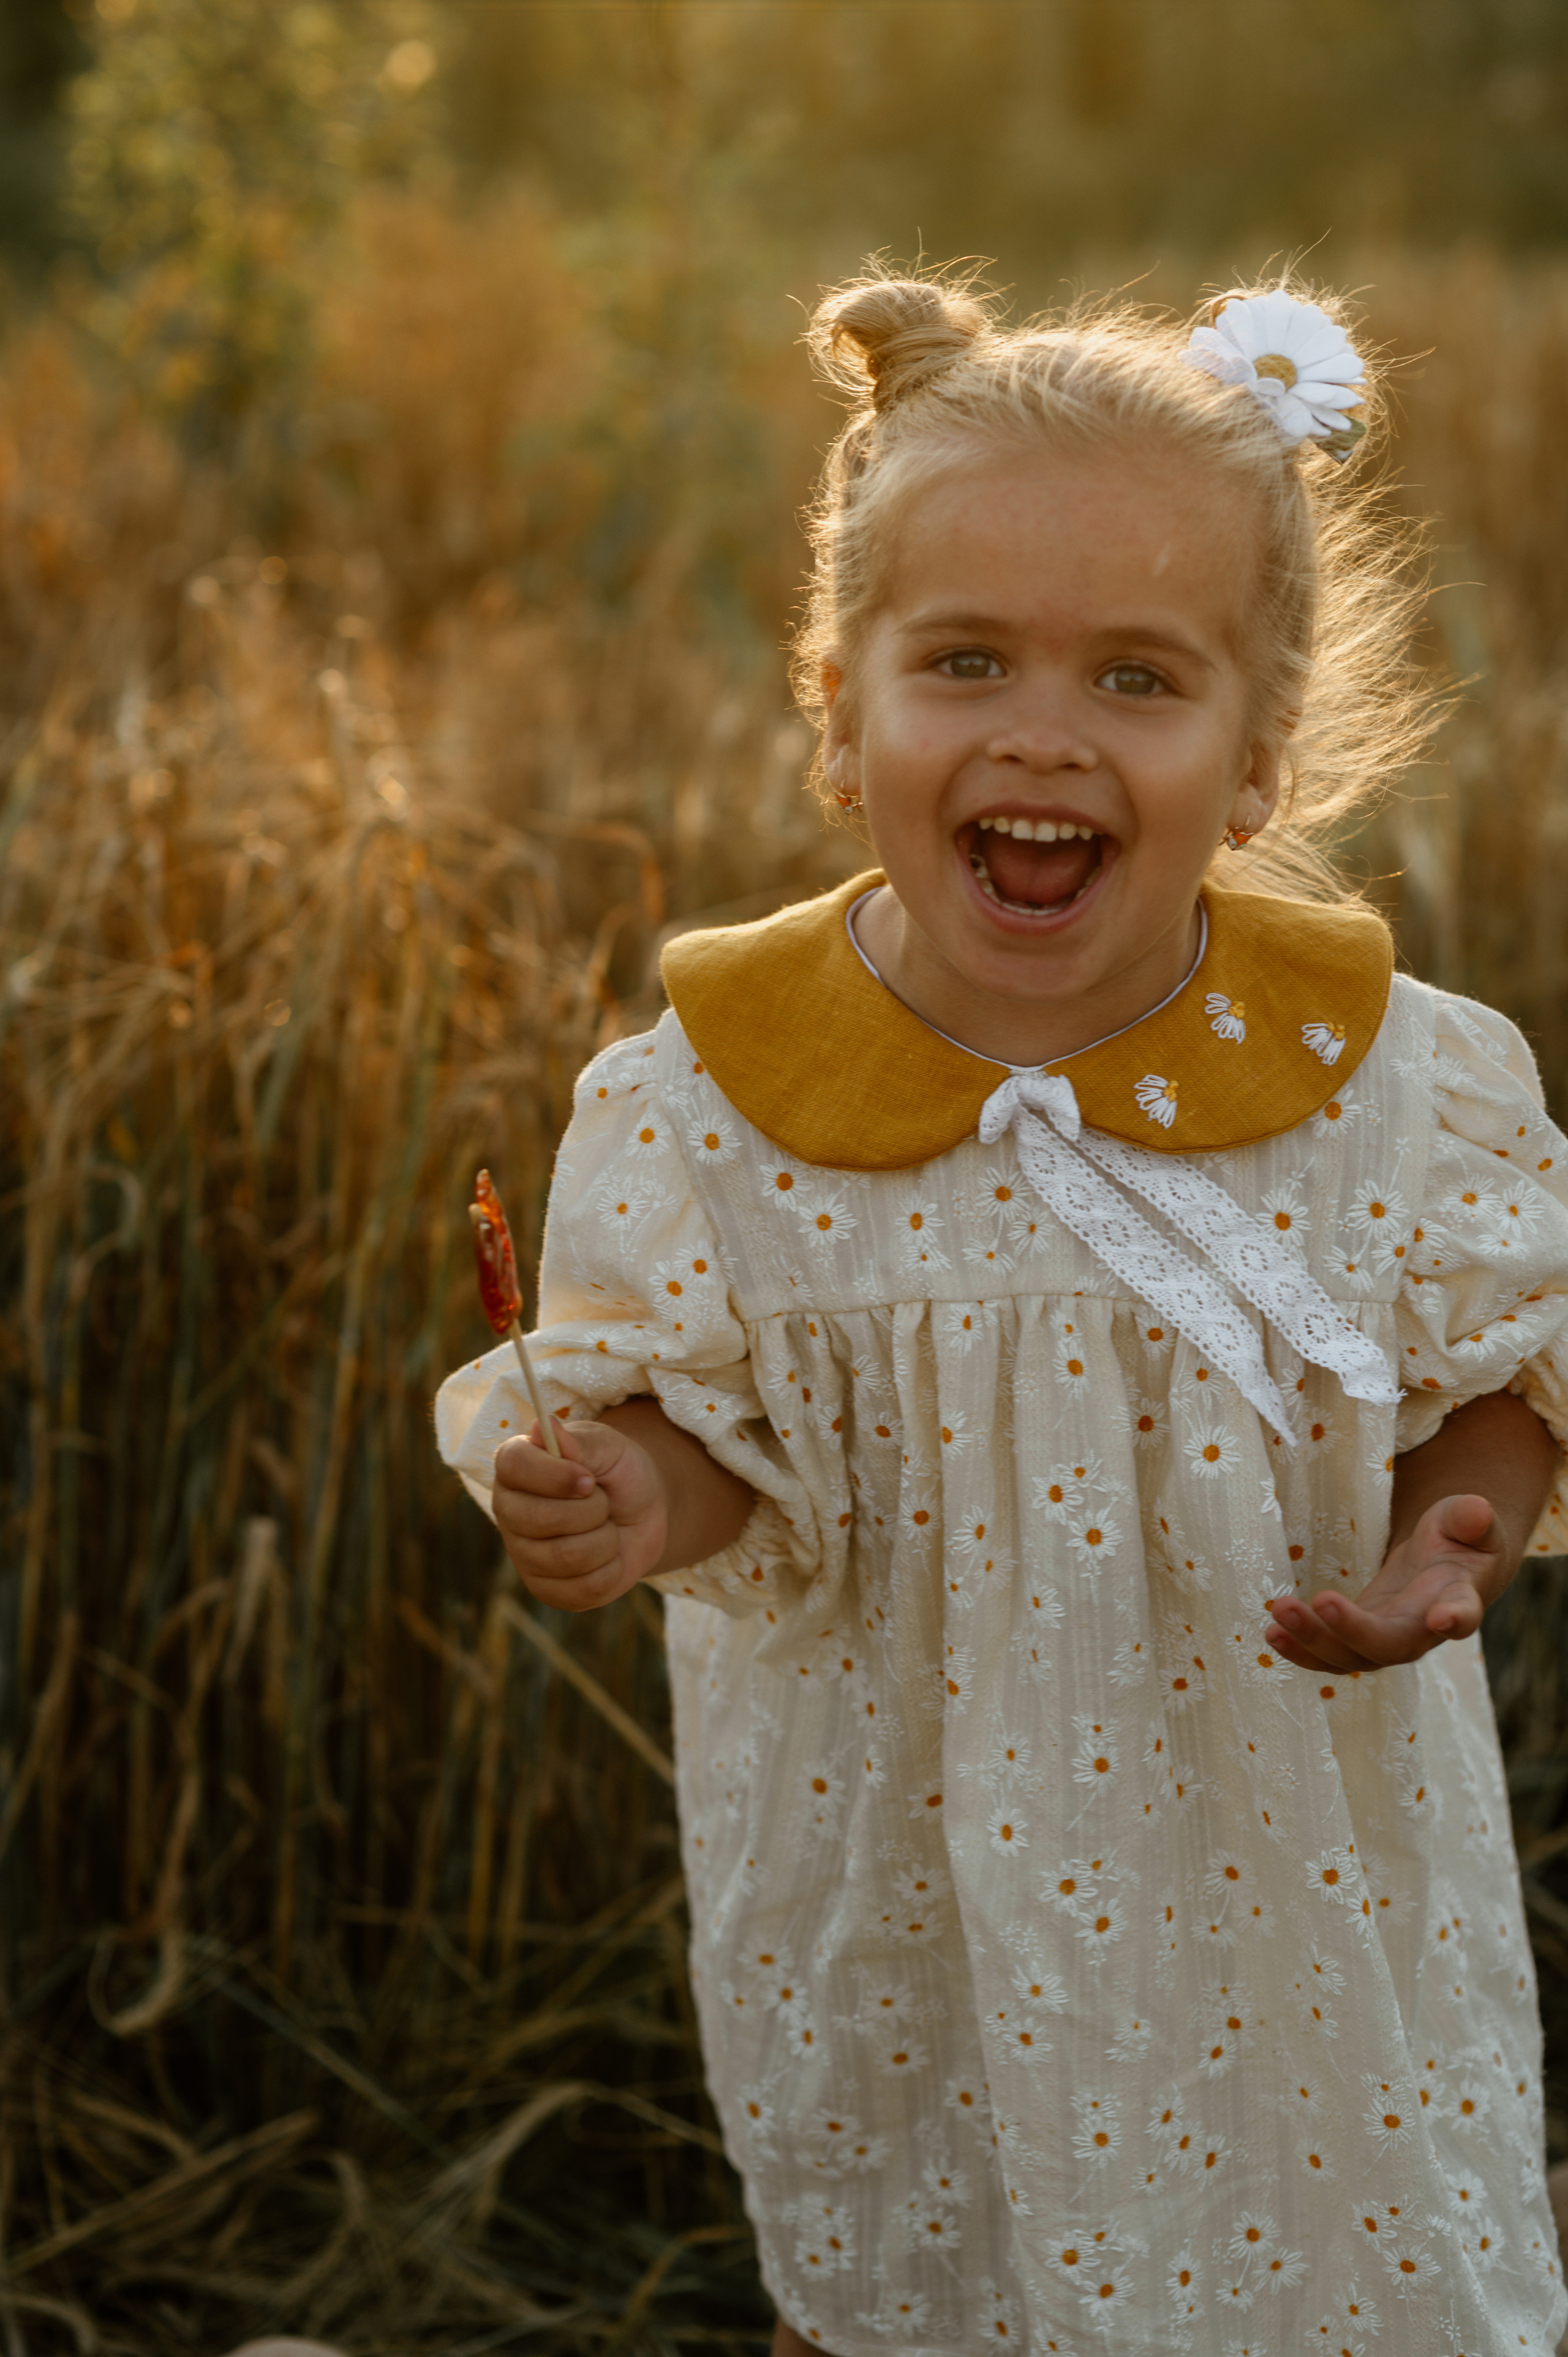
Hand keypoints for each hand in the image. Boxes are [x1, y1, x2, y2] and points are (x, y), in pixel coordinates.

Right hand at [492, 1416, 668, 1612]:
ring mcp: (524, 1555)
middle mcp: (510, 1511)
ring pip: (567, 1557)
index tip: (590, 1479)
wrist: (643, 1514)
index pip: (513, 1466)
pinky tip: (608, 1555)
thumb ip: (579, 1442)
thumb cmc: (619, 1473)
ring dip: (606, 1539)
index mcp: (515, 1467)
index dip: (555, 1475)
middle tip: (603, 1501)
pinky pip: (584, 1589)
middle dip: (592, 1510)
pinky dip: (612, 1569)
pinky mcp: (547, 1590)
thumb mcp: (609, 1448)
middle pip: (541, 1519)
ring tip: (606, 1527)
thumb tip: (543, 1427)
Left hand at [1264, 1492, 1506, 1675]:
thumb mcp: (1468, 1520)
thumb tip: (1477, 1510)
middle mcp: (1422, 1631)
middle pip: (1391, 1646)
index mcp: (1459, 1599)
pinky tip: (1273, 1633)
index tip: (1443, 1618)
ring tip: (1279, 1618)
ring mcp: (1387, 1639)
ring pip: (1352, 1657)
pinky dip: (1302, 1649)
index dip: (1456, 1619)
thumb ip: (1471, 1518)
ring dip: (1314, 1642)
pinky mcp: (1359, 1636)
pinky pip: (1330, 1653)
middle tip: (1322, 1600)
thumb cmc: (1461, 1539)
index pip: (1463, 1614)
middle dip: (1354, 1631)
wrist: (1448, 1566)